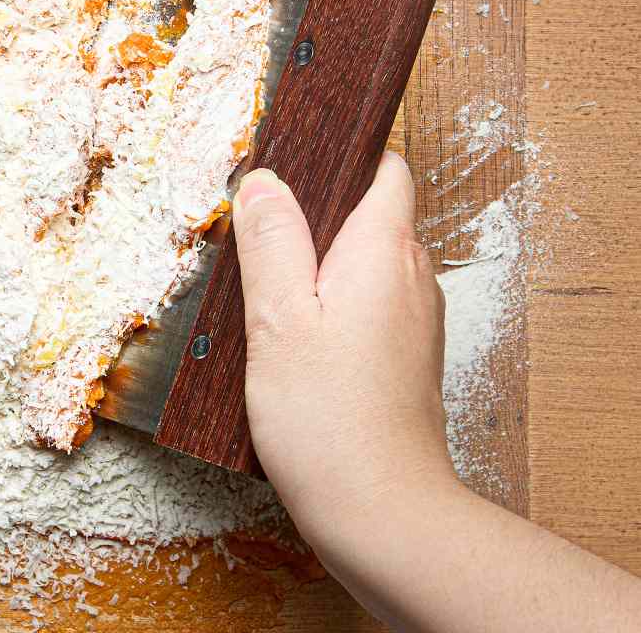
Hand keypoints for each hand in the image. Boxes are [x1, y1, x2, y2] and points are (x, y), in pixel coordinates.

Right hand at [233, 152, 455, 552]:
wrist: (385, 518)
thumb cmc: (330, 420)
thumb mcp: (278, 318)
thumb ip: (271, 242)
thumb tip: (264, 182)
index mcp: (385, 250)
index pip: (385, 167)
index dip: (343, 154)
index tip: (294, 159)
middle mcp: (413, 277)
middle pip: (370, 214)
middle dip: (316, 215)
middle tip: (256, 234)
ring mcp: (416, 322)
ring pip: (367, 264)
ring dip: (321, 266)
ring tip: (267, 292)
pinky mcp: (407, 361)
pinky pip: (370, 306)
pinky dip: (334, 307)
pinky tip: (294, 340)